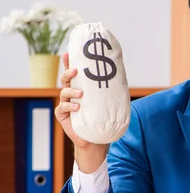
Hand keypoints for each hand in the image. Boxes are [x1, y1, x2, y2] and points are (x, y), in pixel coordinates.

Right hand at [54, 52, 107, 172]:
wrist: (96, 139)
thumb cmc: (102, 118)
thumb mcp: (108, 102)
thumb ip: (112, 91)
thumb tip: (123, 76)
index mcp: (80, 88)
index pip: (74, 73)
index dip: (69, 63)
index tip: (69, 53)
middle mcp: (71, 94)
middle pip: (66, 79)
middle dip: (69, 73)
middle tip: (76, 71)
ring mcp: (66, 104)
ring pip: (64, 92)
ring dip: (72, 91)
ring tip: (81, 94)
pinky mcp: (62, 115)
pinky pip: (63, 108)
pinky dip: (70, 106)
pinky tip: (77, 107)